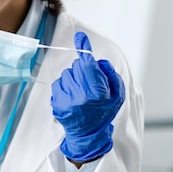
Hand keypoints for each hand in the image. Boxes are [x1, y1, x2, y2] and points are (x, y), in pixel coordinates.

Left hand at [51, 32, 124, 161]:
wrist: (88, 134)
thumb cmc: (103, 113)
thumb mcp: (117, 96)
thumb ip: (110, 76)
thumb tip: (98, 61)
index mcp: (96, 93)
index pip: (88, 65)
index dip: (84, 50)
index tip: (80, 37)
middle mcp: (79, 96)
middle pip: (77, 67)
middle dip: (83, 70)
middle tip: (89, 83)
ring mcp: (66, 100)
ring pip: (66, 75)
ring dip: (73, 79)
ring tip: (80, 93)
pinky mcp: (56, 102)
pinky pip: (57, 84)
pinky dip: (64, 86)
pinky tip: (71, 97)